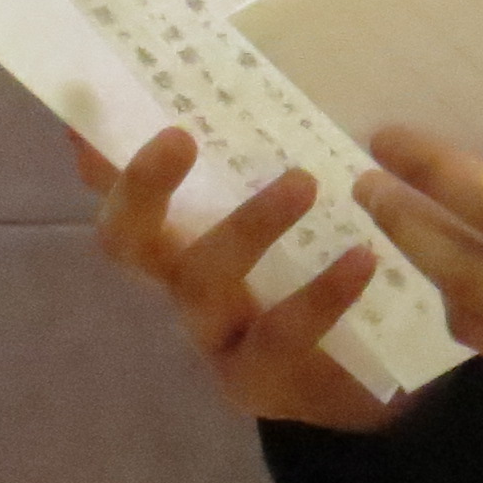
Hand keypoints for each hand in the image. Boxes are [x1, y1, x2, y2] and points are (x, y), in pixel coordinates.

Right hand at [76, 125, 395, 434]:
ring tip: (303, 182)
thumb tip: (372, 127)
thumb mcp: (350, 215)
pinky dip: (320, 295)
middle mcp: (185, 281)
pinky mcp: (256, 382)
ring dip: (246, 224)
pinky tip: (362, 259)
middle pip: (128, 239)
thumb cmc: (356, 279)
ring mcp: (215, 335)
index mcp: (191, 233)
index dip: (103, 150)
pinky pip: (277, 337)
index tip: (91, 95)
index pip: (128, 185)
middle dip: (141, 187)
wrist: (391, 388)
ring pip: (201, 280)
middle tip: (180, 137)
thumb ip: (343, 174)